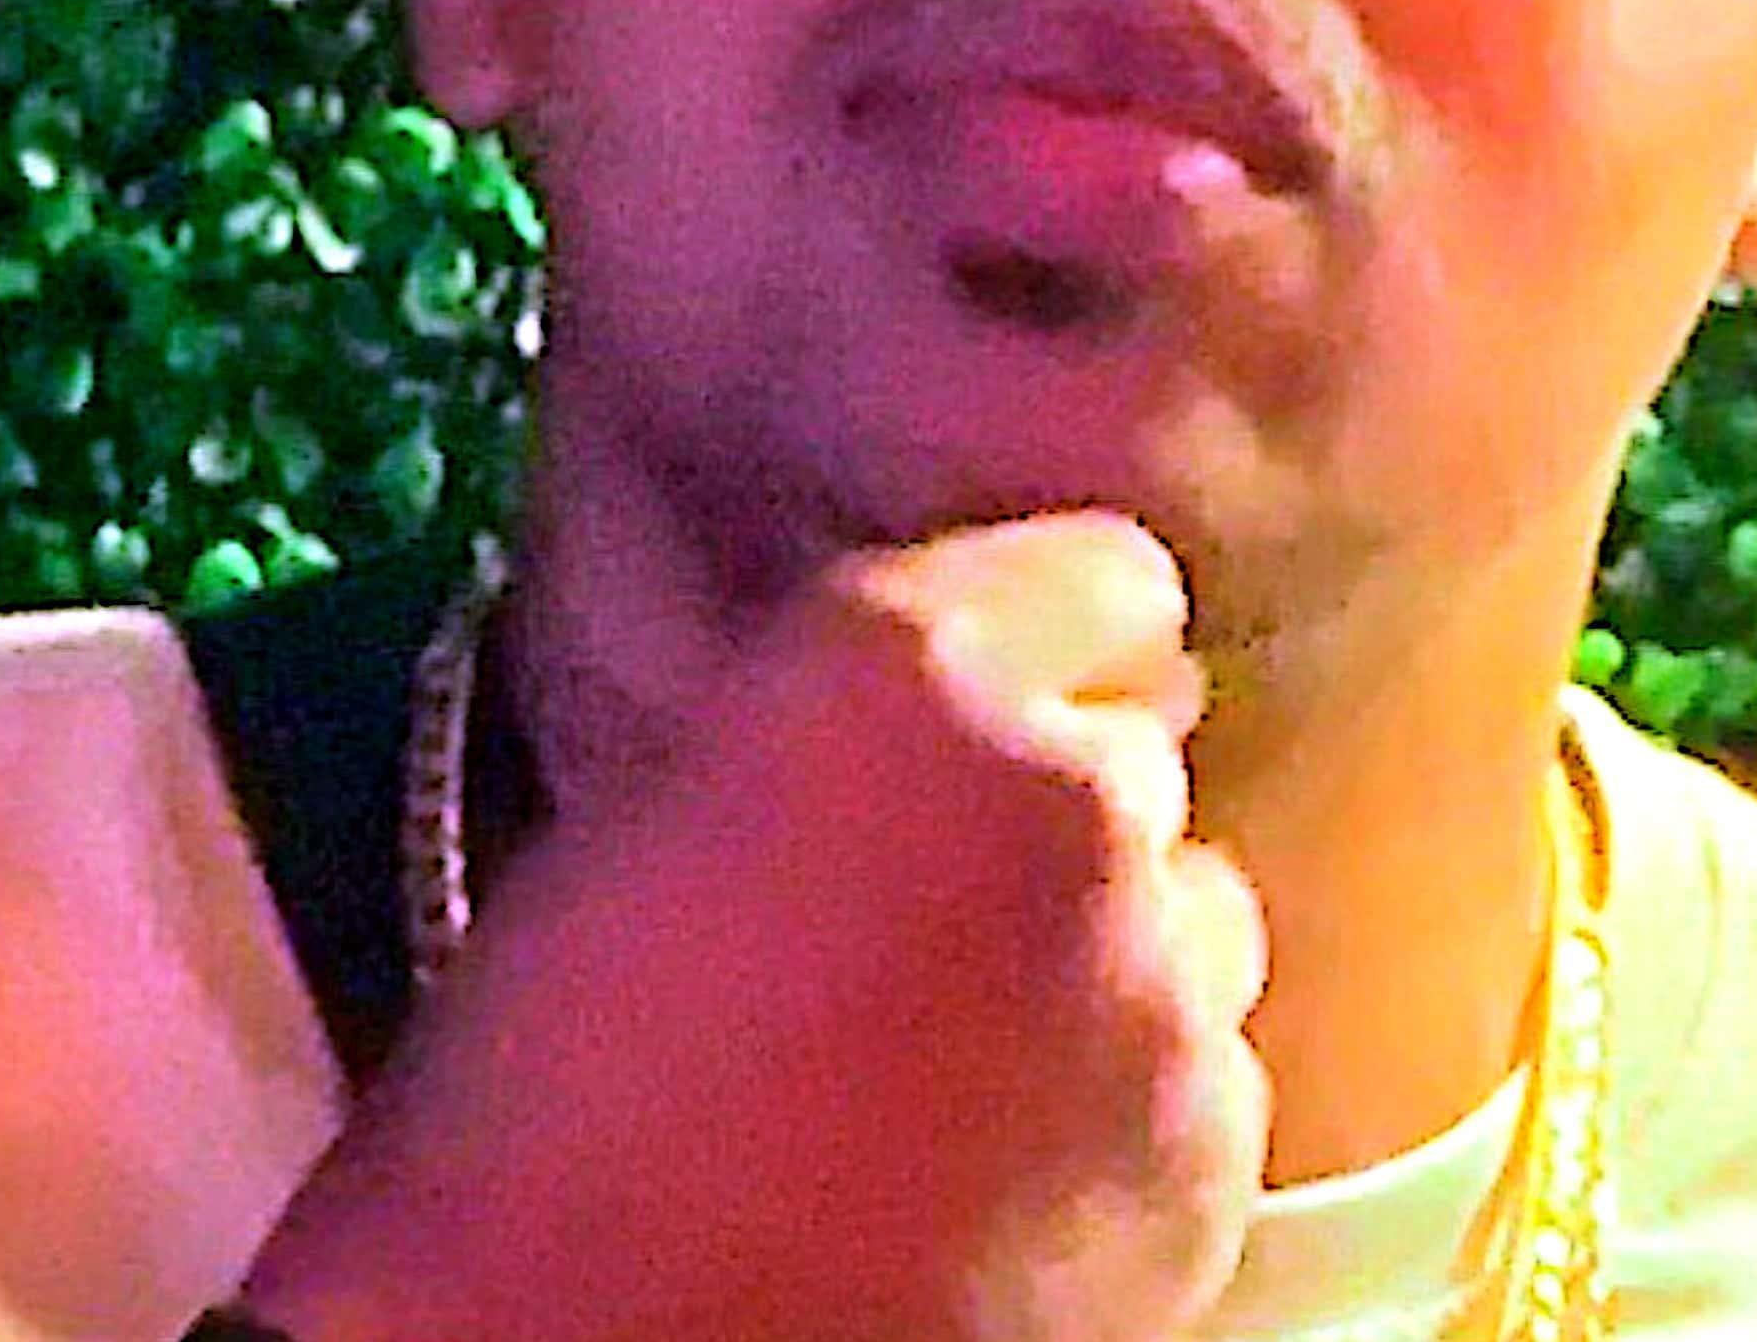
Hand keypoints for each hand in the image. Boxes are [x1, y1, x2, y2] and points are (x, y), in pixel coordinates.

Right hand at [237, 510, 1270, 1341]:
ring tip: (972, 1060)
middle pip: (1138, 754)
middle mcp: (1070, 789)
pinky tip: (1009, 1181)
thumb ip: (842, 718)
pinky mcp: (1209, 1161)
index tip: (985, 726)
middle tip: (938, 918)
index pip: (1107, 574)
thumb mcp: (660, 812)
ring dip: (1112, 958)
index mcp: (905, 665)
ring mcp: (1159, 982)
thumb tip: (962, 717)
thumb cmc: (544, 1103)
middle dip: (1059, 815)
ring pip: (1192, 913)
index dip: (1050, 648)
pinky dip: (1135, 1112)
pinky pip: (1212, 1075)